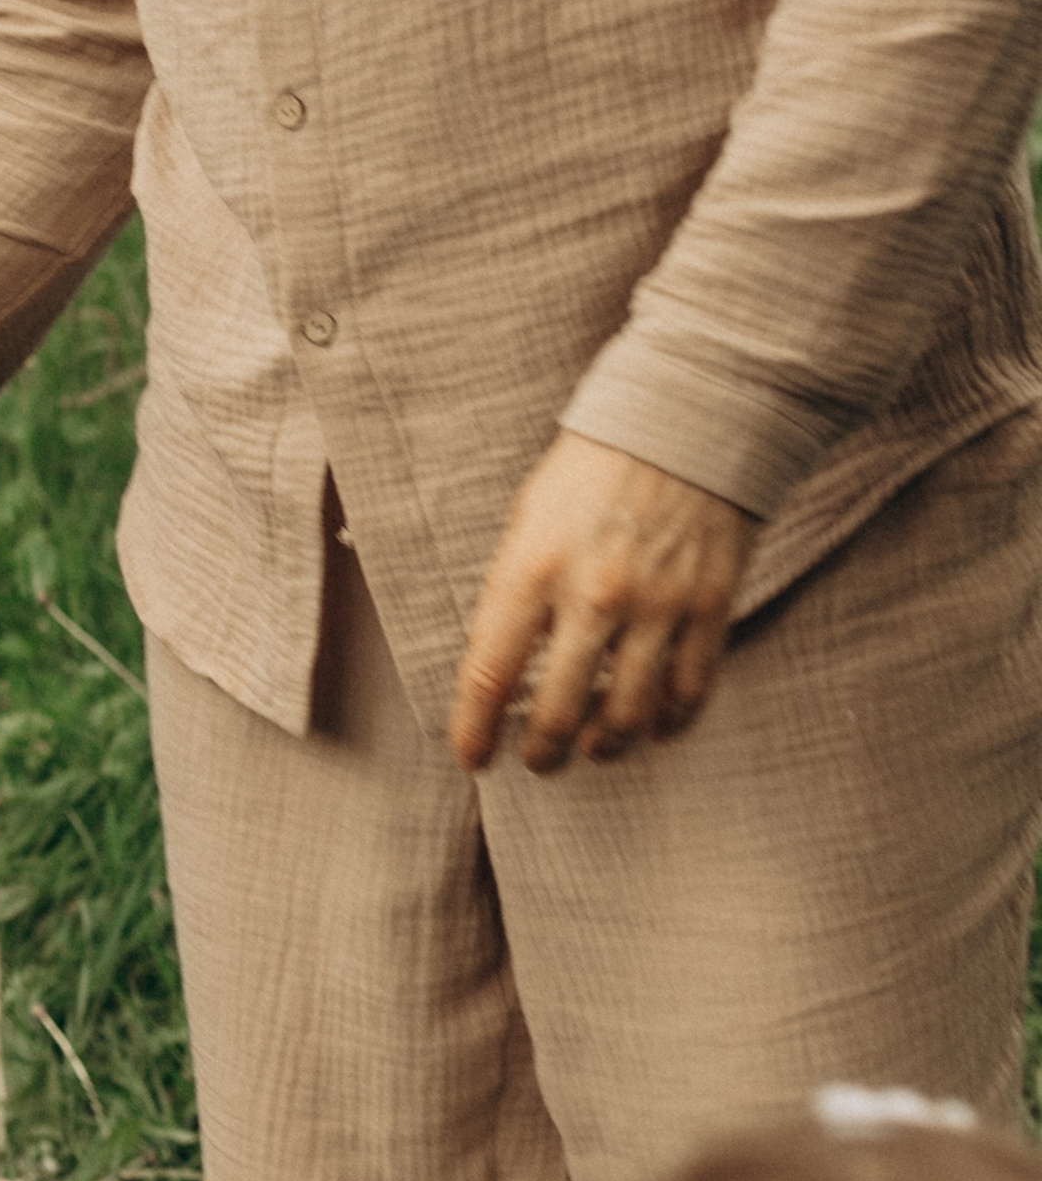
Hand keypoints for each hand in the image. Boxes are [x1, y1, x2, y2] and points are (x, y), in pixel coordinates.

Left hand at [449, 428, 754, 773]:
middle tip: (539, 762)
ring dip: (606, 745)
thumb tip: (495, 660)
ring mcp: (657, 605)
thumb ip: (512, 589)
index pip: (490, 675)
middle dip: (543, 751)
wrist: (684, 418)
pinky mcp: (709, 605)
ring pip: (629, 714)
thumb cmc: (593, 467)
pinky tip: (656, 728)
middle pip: (561, 711)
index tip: (472, 758)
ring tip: (595, 748)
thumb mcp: (528, 517)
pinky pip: (690, 688)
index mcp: (532, 569)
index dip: (475, 729)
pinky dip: (671, 720)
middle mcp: (592, 596)